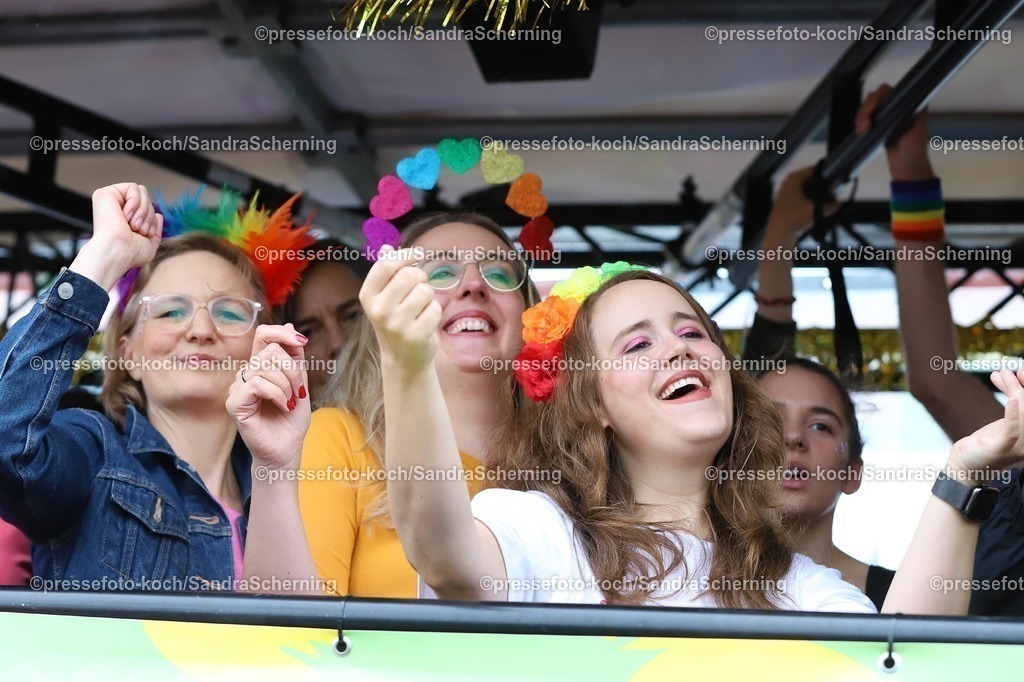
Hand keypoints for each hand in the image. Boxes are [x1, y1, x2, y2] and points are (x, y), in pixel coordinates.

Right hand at [91, 183, 162, 269]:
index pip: (148, 208)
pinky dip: (135, 203)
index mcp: (125, 218)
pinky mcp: (106, 193)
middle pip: (146, 198)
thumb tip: (158, 214)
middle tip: (139, 230)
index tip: (147, 234)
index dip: (152, 220)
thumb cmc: (131, 253)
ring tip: (134, 225)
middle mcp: (116, 207)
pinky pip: (133, 188)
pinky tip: (125, 216)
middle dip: (148, 215)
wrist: (118, 252)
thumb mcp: (150, 242)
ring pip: (142, 191)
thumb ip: (155, 228)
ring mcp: (110, 199)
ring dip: (143, 211)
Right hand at [226, 324, 309, 471]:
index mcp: (261, 366)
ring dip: (287, 385)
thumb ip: (294, 358)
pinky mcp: (234, 403)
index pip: (263, 335)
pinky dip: (277, 394)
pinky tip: (284, 406)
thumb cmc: (291, 420)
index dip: (281, 333)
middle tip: (299, 392)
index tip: (301, 342)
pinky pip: (257, 384)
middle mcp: (247, 374)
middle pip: (270, 350)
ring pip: (265, 367)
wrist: (286, 449)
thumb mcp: (300, 383)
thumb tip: (288, 326)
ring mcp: (238, 388)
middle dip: (293, 370)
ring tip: (291, 402)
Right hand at [359, 245, 440, 375]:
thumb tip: (386, 248)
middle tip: (419, 289)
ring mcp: (396, 325)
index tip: (418, 254)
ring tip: (420, 309)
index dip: (406, 255)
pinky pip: (435, 309)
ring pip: (425, 291)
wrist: (402, 358)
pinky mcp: (415, 336)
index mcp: (368, 295)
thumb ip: (386, 272)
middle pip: (410, 275)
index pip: (386, 264)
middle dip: (421, 277)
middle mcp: (378, 310)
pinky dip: (435, 313)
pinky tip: (425, 322)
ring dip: (429, 297)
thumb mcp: (384, 297)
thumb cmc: (396, 320)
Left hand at [764, 167, 839, 244]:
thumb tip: (840, 202)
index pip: (816, 169)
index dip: (829, 173)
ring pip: (808, 188)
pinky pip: (804, 196)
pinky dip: (811, 200)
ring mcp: (787, 192)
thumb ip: (832, 205)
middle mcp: (790, 181)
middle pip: (812, 178)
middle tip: (836, 192)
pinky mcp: (788, 202)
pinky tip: (820, 206)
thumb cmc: (795, 217)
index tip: (839, 180)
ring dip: (818, 193)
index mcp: (795, 177)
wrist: (778, 233)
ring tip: (830, 200)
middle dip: (824, 185)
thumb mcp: (816, 210)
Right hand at [856, 84, 933, 181]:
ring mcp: (886, 115)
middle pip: (875, 97)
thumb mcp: (918, 127)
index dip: (876, 99)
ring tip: (862, 131)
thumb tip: (903, 98)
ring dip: (861, 116)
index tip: (871, 112)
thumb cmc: (915, 149)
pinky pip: (865, 117)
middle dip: (866, 109)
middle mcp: (896, 106)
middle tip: (864, 125)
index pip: (888, 91)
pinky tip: (861, 131)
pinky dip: (860, 122)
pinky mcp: (877, 125)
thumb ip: (911, 111)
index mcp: (908, 103)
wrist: (906, 167)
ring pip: (867, 106)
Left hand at [947, 369, 1023, 484]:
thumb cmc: (987, 443)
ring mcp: (1018, 446)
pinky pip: (1012, 430)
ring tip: (1001, 375)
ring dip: (1014, 390)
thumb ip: (1012, 401)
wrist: (966, 466)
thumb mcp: (1004, 420)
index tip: (1021, 372)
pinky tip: (1011, 400)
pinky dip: (1013, 414)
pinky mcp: (1002, 448)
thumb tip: (1006, 373)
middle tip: (1006, 371)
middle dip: (1021, 385)